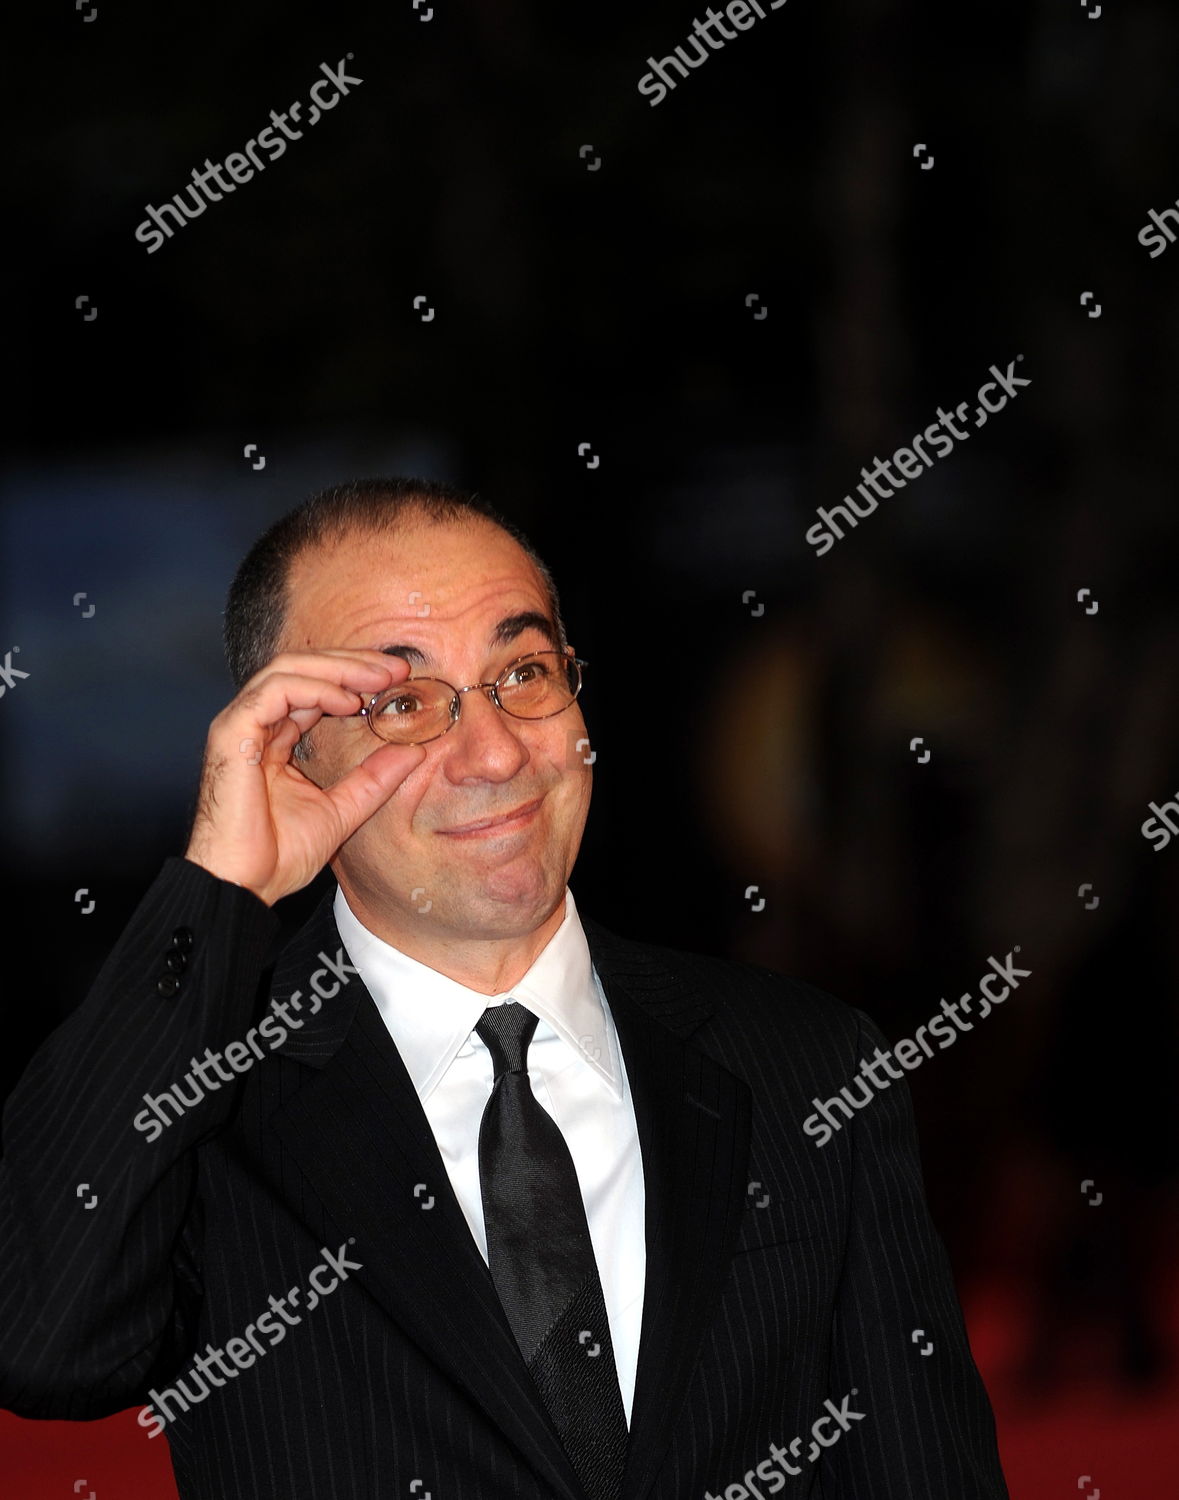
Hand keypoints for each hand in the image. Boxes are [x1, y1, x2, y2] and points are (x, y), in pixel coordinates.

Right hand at [184, 650, 425, 904]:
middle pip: (302, 670)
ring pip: (287, 670)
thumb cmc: (277, 857)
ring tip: (379, 678)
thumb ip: (373, 778)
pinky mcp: (231, 733)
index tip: (398, 682)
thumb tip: (414, 751)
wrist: (242, 887)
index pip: (314, 691)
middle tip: (397, 669)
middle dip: (352, 664)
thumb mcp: (342, 809)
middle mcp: (254, 726)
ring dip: (338, 668)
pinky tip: (347, 702)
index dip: (355, 679)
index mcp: (273, 740)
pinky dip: (314, 688)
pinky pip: (274, 691)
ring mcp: (239, 726)